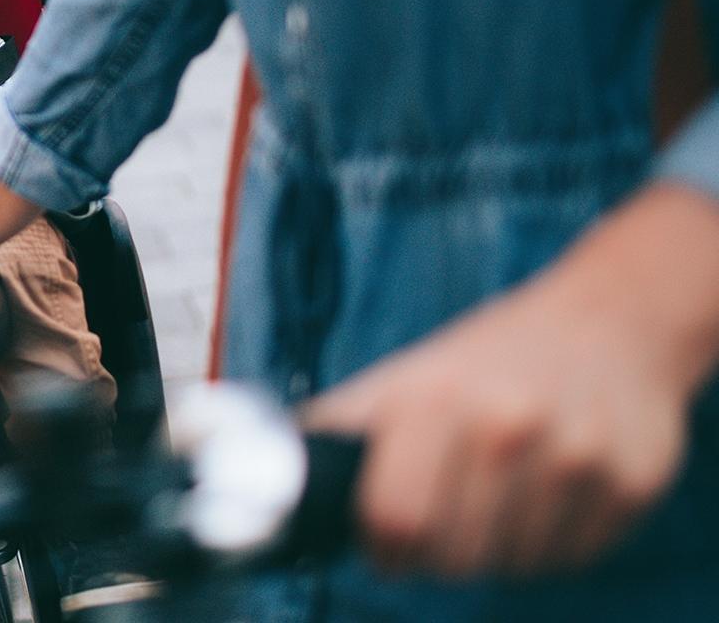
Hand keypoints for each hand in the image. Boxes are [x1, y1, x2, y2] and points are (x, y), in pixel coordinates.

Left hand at [304, 183, 718, 576]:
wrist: (608, 320)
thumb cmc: (489, 357)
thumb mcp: (404, 377)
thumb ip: (342, 429)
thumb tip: (252, 465)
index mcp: (436, 399)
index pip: (396, 519)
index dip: (383, 544)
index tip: (387, 538)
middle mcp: (508, 424)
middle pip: (452, 554)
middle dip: (438, 551)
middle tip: (447, 514)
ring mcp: (576, 455)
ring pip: (513, 565)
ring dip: (497, 549)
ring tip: (499, 493)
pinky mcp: (632, 482)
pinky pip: (570, 559)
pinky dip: (550, 543)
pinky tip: (546, 494)